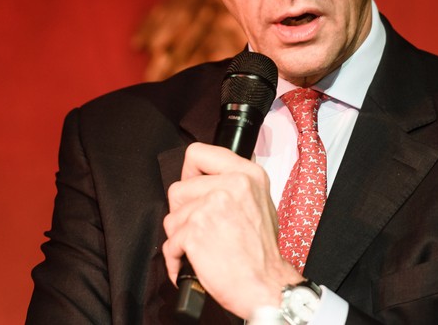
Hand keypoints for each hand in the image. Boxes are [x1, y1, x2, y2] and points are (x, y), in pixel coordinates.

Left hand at [163, 143, 301, 317]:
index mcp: (247, 174)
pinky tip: (195, 262)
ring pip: (172, 217)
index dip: (189, 174)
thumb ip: (236, 185)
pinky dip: (177, 258)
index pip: (198, 153)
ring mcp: (211, 206)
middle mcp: (231, 185)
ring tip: (204, 247)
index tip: (193, 188)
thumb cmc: (262, 252)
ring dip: (181, 237)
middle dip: (183, 213)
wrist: (266, 284)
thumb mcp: (261, 202)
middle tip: (203, 228)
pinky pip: (170, 242)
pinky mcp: (195, 230)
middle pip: (178, 189)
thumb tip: (211, 177)